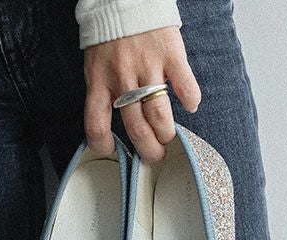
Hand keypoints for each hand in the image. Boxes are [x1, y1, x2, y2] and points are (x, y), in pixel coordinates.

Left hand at [83, 26, 200, 161]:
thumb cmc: (110, 38)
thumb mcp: (96, 67)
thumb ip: (103, 93)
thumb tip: (113, 127)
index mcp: (98, 82)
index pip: (95, 124)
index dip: (102, 145)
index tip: (113, 151)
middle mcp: (122, 79)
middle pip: (136, 128)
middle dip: (148, 150)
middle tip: (155, 155)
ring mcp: (147, 67)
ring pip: (160, 116)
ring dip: (166, 134)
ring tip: (168, 138)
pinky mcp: (170, 53)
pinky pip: (185, 86)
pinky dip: (190, 101)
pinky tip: (190, 106)